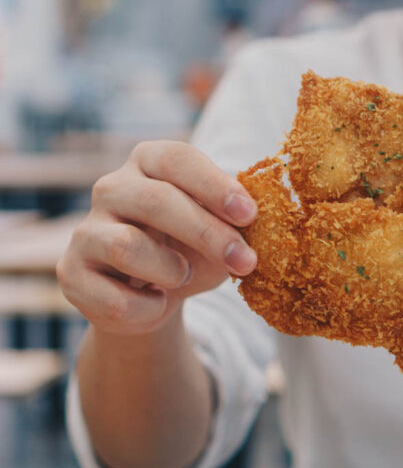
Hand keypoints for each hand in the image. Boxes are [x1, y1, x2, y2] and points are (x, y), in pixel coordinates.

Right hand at [57, 141, 257, 335]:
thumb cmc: (193, 249)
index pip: (177, 158)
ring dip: (172, 271)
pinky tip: (157, 302)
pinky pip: (115, 298)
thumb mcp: (221, 230)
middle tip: (246, 260)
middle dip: (208, 234)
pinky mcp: (71, 273)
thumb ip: (238, 220)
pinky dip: (149, 309)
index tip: (250, 214)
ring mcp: (86, 229)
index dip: (215, 185)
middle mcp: (112, 188)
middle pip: (156, 201)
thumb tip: (266, 219)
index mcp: (149, 163)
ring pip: (128, 247)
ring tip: (183, 277)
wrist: (153, 296)